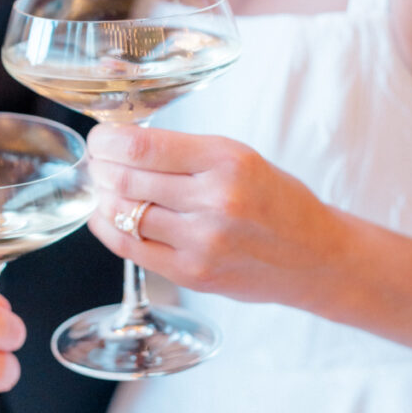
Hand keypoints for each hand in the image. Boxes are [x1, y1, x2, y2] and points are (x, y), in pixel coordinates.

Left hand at [87, 124, 347, 309]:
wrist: (316, 256)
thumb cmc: (275, 200)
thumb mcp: (239, 156)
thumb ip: (183, 151)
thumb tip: (121, 142)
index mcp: (227, 159)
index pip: (143, 145)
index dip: (108, 141)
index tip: (100, 138)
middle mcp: (215, 199)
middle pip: (127, 179)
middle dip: (100, 167)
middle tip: (96, 161)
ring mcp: (203, 241)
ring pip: (124, 214)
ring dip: (102, 196)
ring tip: (102, 186)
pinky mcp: (193, 274)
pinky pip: (132, 249)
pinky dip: (108, 229)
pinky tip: (105, 216)